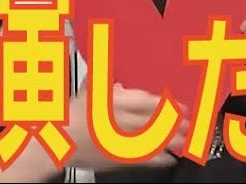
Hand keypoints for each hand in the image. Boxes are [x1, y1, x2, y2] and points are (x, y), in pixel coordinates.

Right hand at [65, 85, 190, 169]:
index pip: (145, 102)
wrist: (55, 141)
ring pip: (151, 140)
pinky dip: (159, 159)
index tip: (179, 105)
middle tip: (189, 121)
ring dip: (172, 139)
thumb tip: (122, 86)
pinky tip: (171, 158)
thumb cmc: (71, 117)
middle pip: (152, 121)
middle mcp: (118, 121)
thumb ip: (109, 88)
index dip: (165, 104)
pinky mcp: (117, 157)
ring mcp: (119, 141)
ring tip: (186, 137)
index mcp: (112, 102)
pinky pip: (142, 159)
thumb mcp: (90, 93)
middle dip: (174, 122)